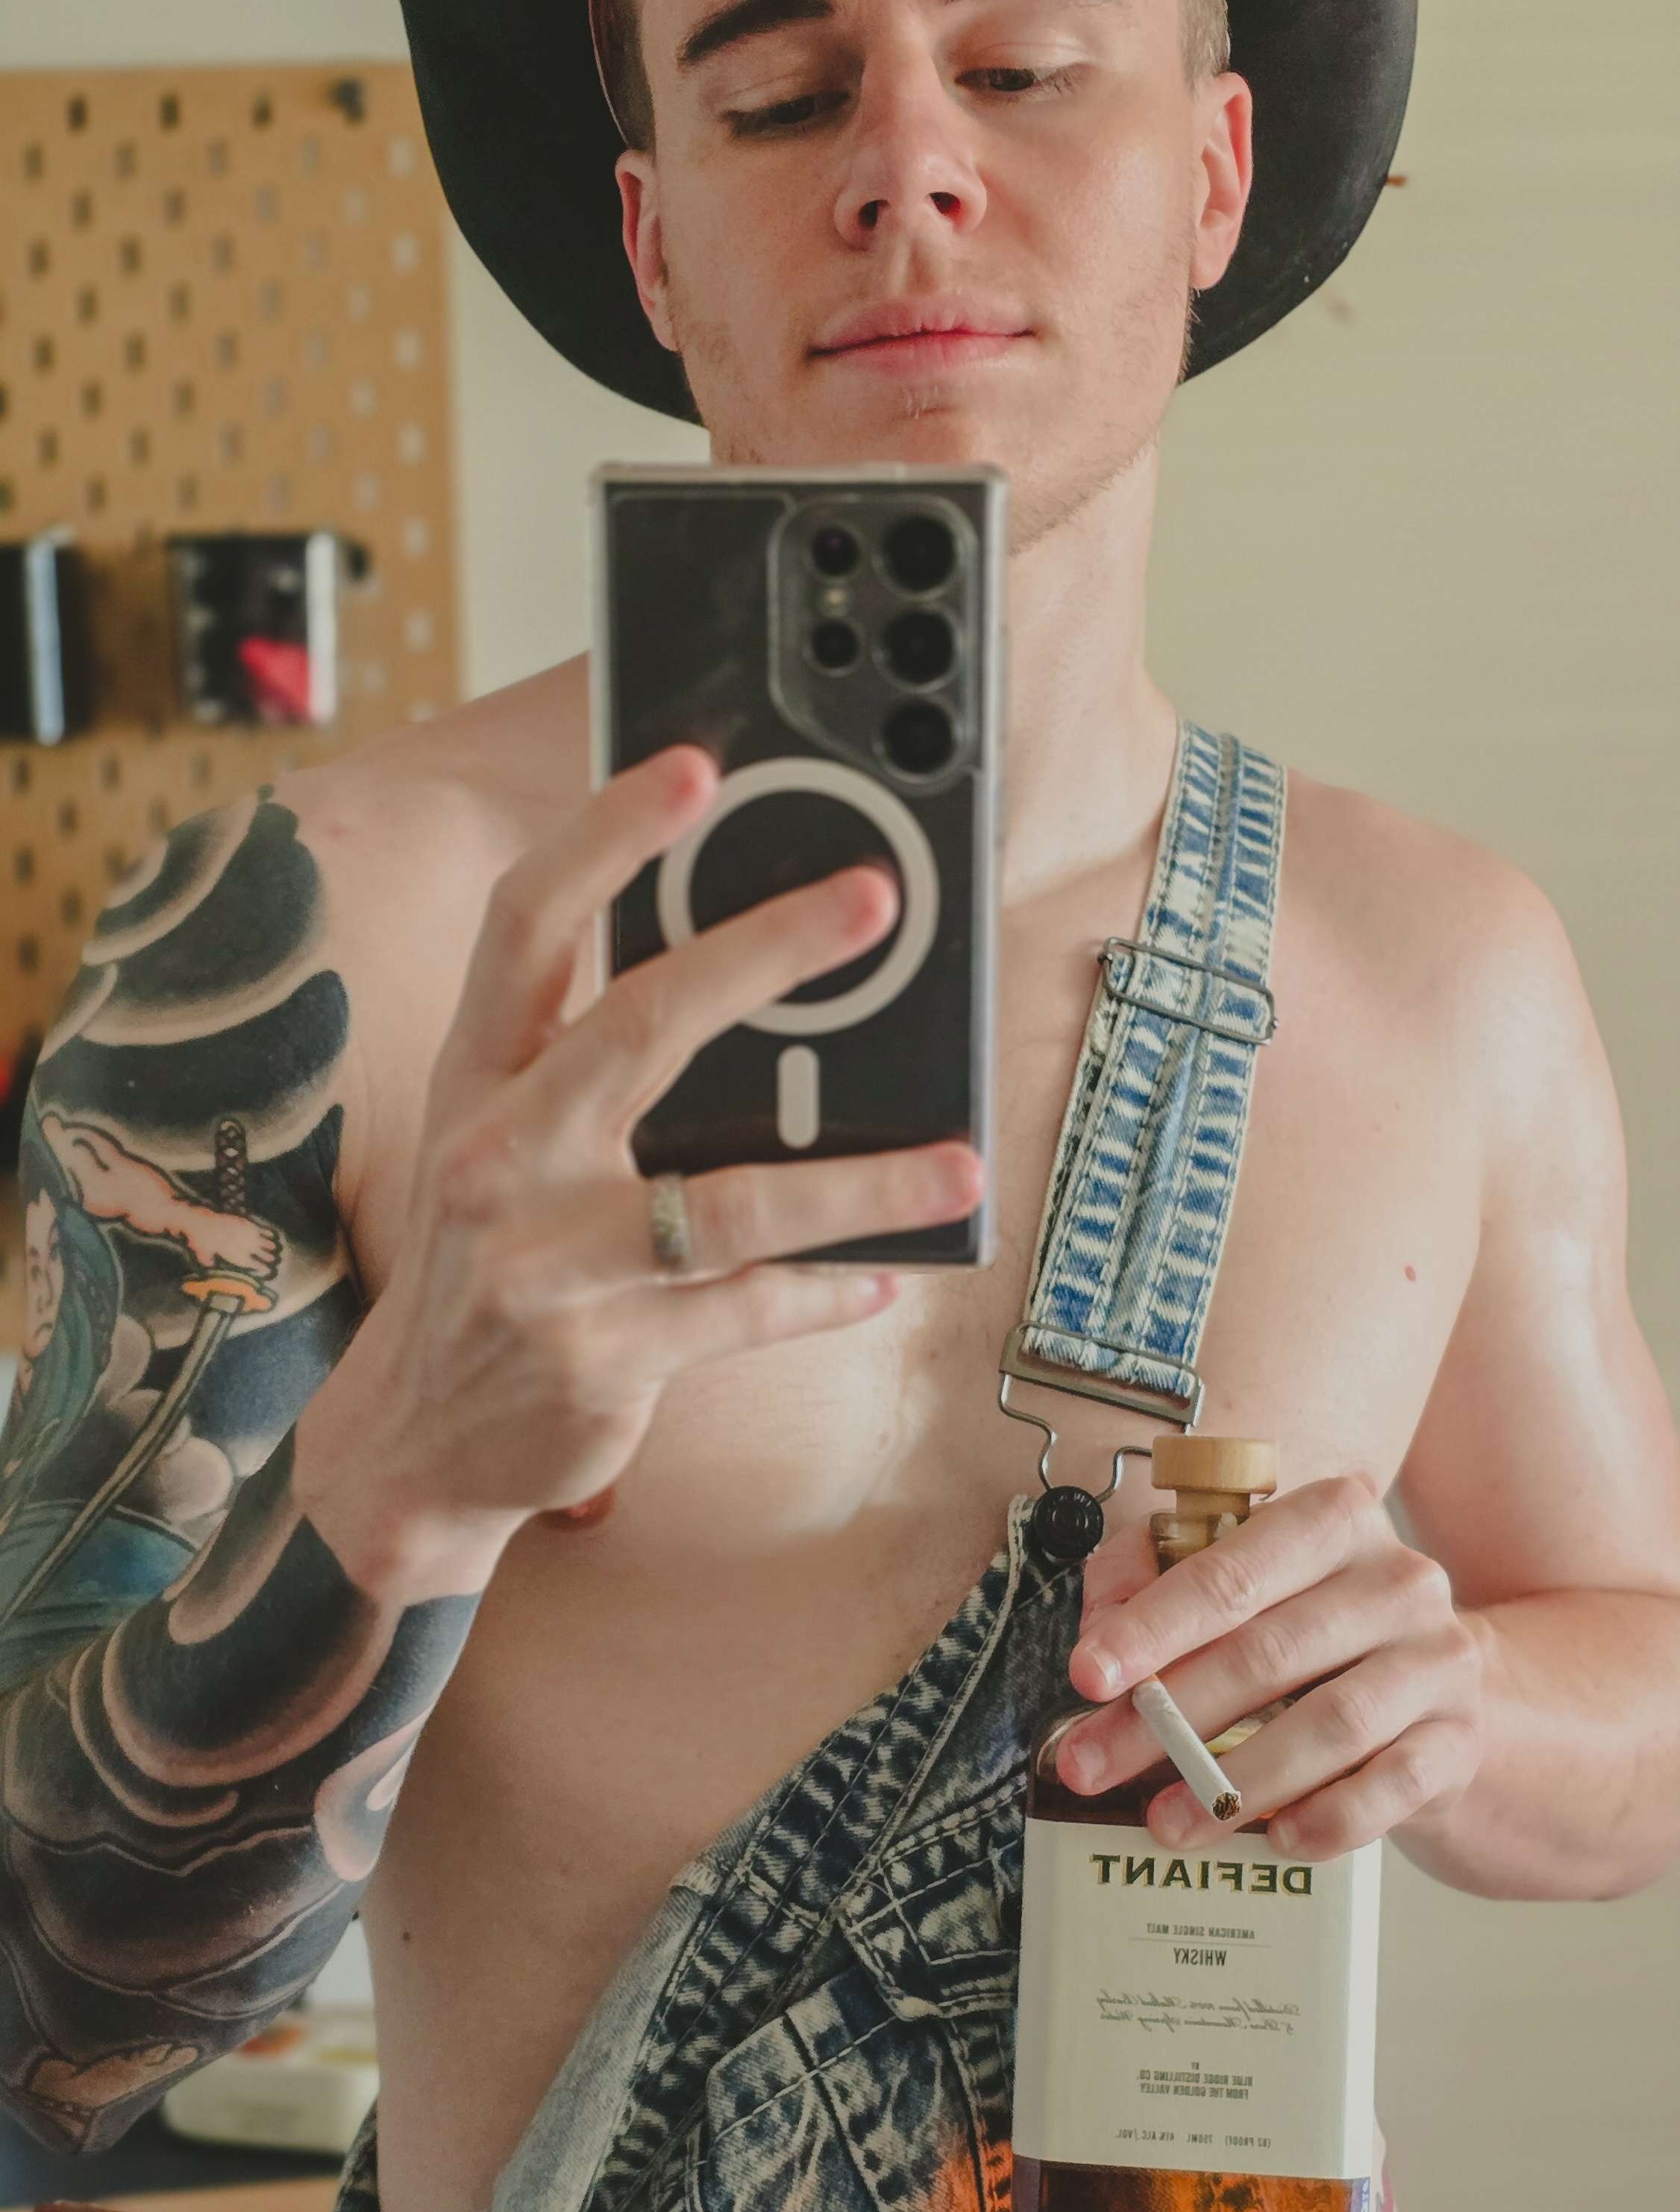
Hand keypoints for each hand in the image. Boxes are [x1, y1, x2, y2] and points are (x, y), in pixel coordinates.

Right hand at [301, 745, 983, 1590]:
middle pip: (640, 1023)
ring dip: (862, 1181)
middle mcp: (497, 1157)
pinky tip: (889, 1272)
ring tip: (959, 1165)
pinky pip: (746, 1309)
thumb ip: (588, 1070)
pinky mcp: (602, 1359)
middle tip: (871, 900)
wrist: (413, 1444)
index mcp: (476, 1079)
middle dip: (764, 949)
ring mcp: (547, 1263)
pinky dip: (827, 1289)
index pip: (527, 925)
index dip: (606, 835)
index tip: (694, 767)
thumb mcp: (505, 1150)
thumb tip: (755, 986)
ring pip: (730, 1200)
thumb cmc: (488, 1266)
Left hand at [1054, 1471, 1485, 1862]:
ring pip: (1329, 1724)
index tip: (1088, 1676)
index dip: (1152, 1627)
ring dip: (1234, 1781)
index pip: (1231, 1574)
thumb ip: (1150, 1581)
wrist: (1439, 1690)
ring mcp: (1439, 1660)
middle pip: (1267, 1653)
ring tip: (1166, 1820)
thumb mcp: (1239, 1586)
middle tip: (1092, 1765)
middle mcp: (1397, 1580)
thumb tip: (1098, 1636)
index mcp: (1334, 1520)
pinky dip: (1328, 1818)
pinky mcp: (1459, 1739)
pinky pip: (1390, 1787)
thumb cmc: (1311, 1631)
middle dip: (1166, 1718)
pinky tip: (1275, 1837)